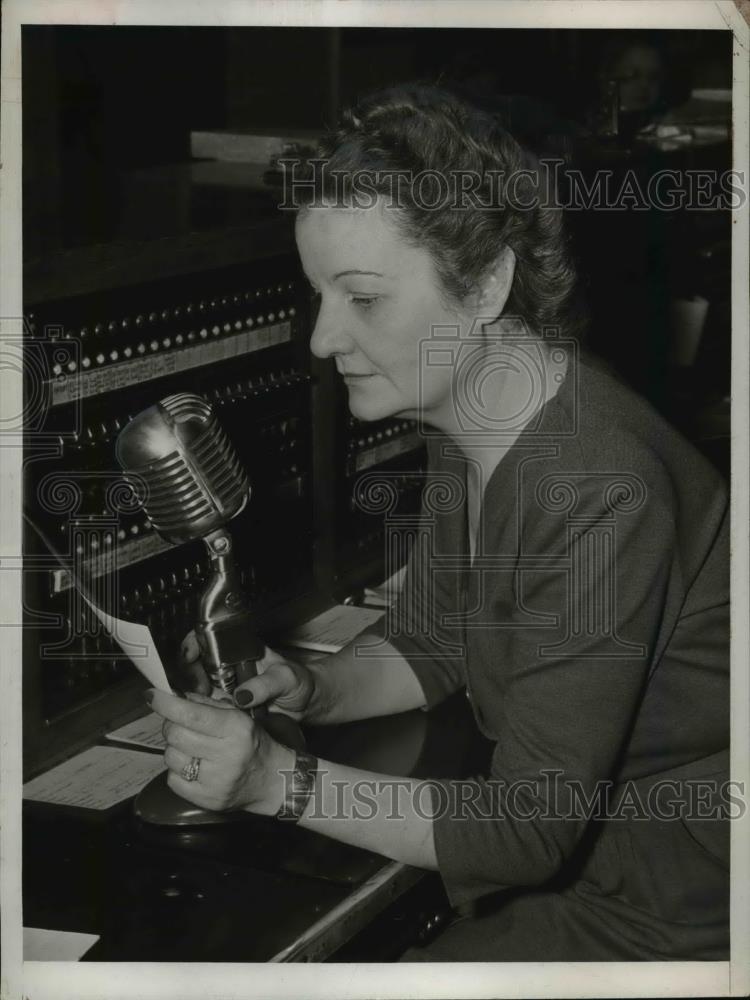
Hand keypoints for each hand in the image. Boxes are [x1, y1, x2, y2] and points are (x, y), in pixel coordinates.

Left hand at [149, 688, 294, 814]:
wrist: (270, 779)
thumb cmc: (251, 742)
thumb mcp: (237, 715)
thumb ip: (207, 704)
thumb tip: (175, 695)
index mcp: (236, 728)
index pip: (192, 714)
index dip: (166, 703)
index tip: (152, 695)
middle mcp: (226, 754)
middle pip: (175, 734)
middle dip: (171, 725)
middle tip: (179, 724)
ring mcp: (215, 780)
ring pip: (170, 756)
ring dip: (175, 748)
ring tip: (191, 747)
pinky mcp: (206, 799)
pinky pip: (172, 779)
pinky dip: (178, 770)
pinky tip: (193, 766)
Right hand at [181, 630, 315, 719]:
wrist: (306, 704)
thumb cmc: (299, 683)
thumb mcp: (287, 679)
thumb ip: (266, 684)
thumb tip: (241, 696)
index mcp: (242, 648)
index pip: (209, 637)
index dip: (194, 644)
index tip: (190, 657)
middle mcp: (229, 664)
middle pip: (195, 661)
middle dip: (190, 673)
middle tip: (200, 689)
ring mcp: (225, 684)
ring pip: (196, 684)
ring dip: (193, 694)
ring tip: (204, 703)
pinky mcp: (225, 704)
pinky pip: (205, 705)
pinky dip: (201, 709)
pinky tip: (207, 714)